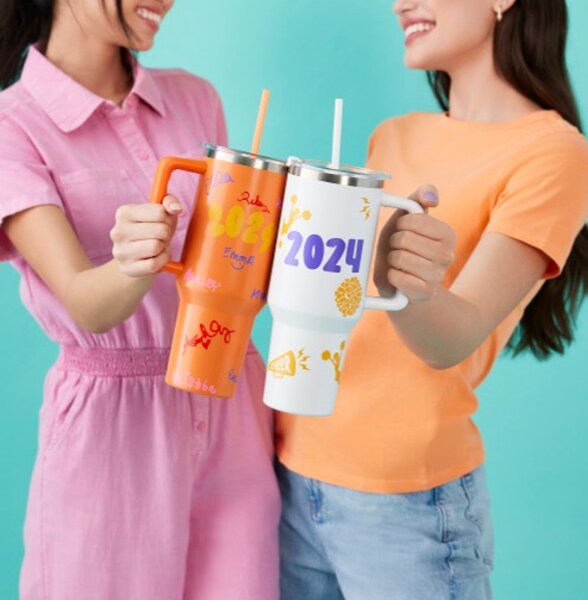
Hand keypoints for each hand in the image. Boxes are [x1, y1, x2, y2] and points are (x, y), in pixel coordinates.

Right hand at [110, 195, 182, 276]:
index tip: (163, 222)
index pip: (160, 212)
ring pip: (156, 247)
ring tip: (157, 247)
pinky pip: (153, 264)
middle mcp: (118, 231)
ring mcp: (120, 251)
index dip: (168, 218)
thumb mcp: (161, 213)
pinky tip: (156, 258)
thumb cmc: (152, 231)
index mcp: (124, 213)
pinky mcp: (126, 268)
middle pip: (160, 230)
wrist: (137, 258)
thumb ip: (169, 202)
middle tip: (160, 237)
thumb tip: (176, 208)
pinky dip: (161, 261)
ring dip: (163, 248)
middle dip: (166, 234)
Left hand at [374, 185, 455, 303]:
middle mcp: (448, 255)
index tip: (403, 231)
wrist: (401, 282)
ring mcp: (438, 276)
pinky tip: (398, 277)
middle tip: (399, 249)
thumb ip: (419, 197)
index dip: (400, 224)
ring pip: (400, 258)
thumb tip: (431, 196)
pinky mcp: (425, 293)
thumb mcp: (407, 218)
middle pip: (405, 239)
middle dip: (394, 243)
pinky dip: (392, 276)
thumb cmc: (402, 246)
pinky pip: (398, 278)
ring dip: (392, 260)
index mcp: (447, 234)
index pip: (413, 220)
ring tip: (398, 263)